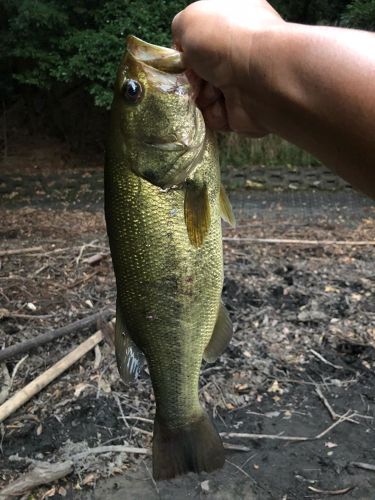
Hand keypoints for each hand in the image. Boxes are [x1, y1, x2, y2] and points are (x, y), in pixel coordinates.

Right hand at [172, 0, 284, 135]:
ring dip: (203, 97)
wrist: (260, 79)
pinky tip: (223, 106)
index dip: (188, 49)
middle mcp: (241, 49)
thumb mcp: (189, 20)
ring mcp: (244, 80)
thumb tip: (186, 51)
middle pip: (201, 71)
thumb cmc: (226, 41)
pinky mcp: (244, 109)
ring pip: (206, 96)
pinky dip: (215, 114)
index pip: (202, 37)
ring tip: (214, 93)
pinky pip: (217, 116)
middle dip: (193, 78)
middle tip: (196, 79)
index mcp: (234, 18)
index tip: (184, 57)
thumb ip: (180, 31)